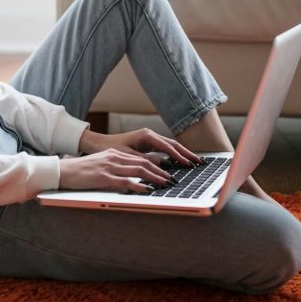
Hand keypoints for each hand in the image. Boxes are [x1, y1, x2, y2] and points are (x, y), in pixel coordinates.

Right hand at [59, 148, 175, 192]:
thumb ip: (115, 169)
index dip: (156, 165)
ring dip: (155, 178)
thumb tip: (130, 179)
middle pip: (143, 163)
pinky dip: (139, 185)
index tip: (167, 173)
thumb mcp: (100, 165)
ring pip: (138, 170)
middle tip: (172, 180)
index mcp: (114, 154)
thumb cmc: (80, 171)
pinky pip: (125, 181)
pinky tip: (147, 190)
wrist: (62, 171)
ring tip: (166, 185)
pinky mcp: (103, 178)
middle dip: (161, 172)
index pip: (140, 158)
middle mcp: (114, 158)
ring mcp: (109, 167)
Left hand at [79, 128, 203, 167]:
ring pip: (171, 146)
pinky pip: (165, 149)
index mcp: (146, 136)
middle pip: (173, 144)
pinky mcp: (149, 143)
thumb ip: (146, 161)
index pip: (167, 147)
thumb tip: (164, 166)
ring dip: (183, 154)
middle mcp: (150, 135)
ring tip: (196, 162)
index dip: (179, 157)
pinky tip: (182, 162)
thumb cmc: (111, 149)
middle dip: (187, 154)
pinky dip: (175, 155)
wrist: (100, 144)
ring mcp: (150, 138)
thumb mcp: (128, 156)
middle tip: (200, 163)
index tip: (189, 165)